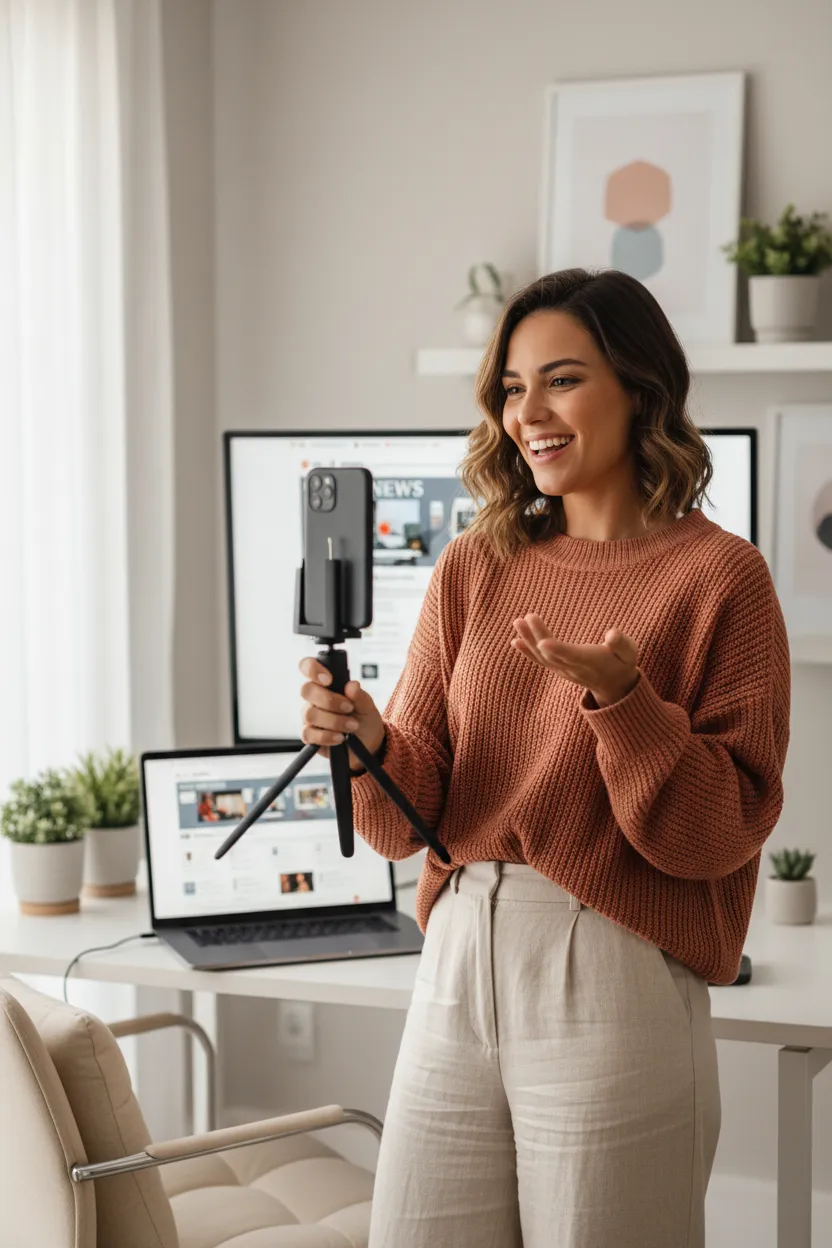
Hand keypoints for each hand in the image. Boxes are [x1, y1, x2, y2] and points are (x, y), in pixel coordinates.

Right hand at [299, 657, 385, 770]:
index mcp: (326, 684)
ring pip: (310, 714)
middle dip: (329, 700)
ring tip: (352, 726)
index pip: (308, 667)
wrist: (368, 743)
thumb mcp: (368, 706)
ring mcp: (310, 717)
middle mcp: (314, 698)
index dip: (312, 669)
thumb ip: (359, 696)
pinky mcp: (309, 735)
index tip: (329, 679)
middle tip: (349, 708)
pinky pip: (309, 734)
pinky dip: (327, 736)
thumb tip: (352, 685)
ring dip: (334, 721)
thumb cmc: (364, 719)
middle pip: (306, 690)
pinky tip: (340, 737)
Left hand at [511, 614, 639, 707]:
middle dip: (538, 636)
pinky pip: (541, 662)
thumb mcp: (629, 653)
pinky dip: (527, 652)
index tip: (542, 641)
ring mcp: (564, 670)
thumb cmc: (622, 663)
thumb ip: (622, 644)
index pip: (571, 656)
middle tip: (527, 616)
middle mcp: (573, 669)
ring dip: (528, 640)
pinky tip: (515, 641)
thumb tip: (613, 634)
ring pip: (542, 657)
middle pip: (552, 654)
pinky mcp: (559, 669)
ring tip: (517, 622)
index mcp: (590, 662)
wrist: (615, 686)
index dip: (557, 650)